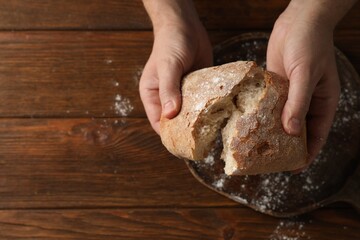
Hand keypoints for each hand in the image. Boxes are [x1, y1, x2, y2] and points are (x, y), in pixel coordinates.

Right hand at [140, 0, 211, 133]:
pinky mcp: (198, 87)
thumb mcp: (168, 66)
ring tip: (215, 134)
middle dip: (187, 132)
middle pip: (176, 121)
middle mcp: (167, 97)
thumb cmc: (170, 44)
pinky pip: (203, 101)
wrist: (185, 25)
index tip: (183, 148)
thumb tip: (170, 115)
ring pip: (191, 114)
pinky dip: (210, 108)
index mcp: (153, 96)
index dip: (169, 136)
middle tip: (204, 145)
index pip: (159, 123)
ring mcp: (183, 93)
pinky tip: (222, 115)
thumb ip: (169, 89)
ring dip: (201, 121)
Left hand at [266, 1, 344, 164]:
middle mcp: (306, 102)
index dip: (307, 154)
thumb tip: (291, 131)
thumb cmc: (310, 45)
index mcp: (322, 103)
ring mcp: (289, 94)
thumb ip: (299, 103)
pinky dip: (260, 114)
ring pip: (280, 119)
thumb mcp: (306, 75)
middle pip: (297, 131)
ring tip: (255, 146)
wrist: (298, 21)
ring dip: (270, 131)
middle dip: (285, 146)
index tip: (294, 168)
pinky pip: (268, 104)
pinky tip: (248, 123)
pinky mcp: (275, 86)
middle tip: (269, 160)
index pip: (316, 135)